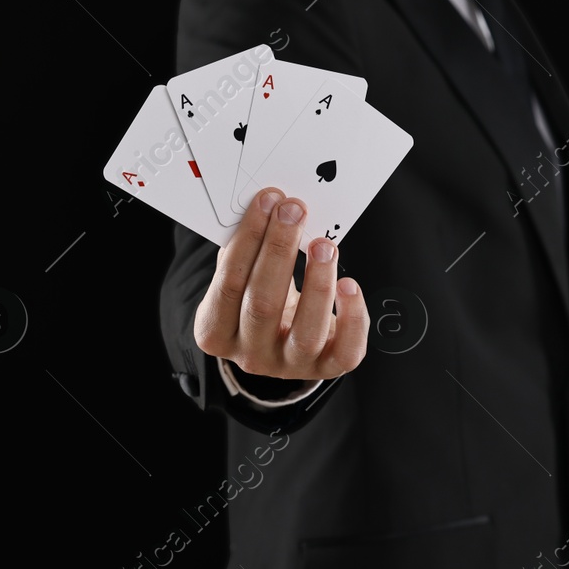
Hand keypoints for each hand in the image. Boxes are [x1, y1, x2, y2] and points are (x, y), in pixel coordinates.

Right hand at [192, 187, 368, 380]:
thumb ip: (246, 250)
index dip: (248, 240)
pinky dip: (352, 316)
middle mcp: (251, 356)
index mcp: (216, 331)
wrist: (282, 341)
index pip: (228, 284)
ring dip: (317, 283)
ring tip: (324, 245)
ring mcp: (290, 366)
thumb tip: (266, 206)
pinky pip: (345, 350)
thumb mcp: (243, 279)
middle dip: (279, 251)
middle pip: (262, 306)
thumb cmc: (259, 298)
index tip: (268, 200)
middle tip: (295, 210)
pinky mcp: (327, 368)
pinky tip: (349, 284)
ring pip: (305, 332)